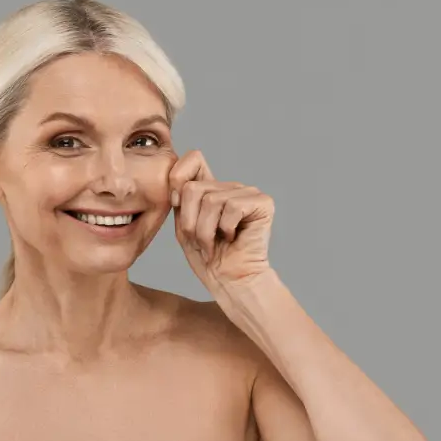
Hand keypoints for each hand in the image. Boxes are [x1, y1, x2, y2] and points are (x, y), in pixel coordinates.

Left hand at [168, 150, 275, 292]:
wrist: (230, 282)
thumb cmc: (208, 258)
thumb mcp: (185, 224)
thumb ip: (180, 198)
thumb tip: (179, 181)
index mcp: (211, 189)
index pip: (193, 159)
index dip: (177, 178)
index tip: (177, 206)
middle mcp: (230, 187)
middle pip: (193, 187)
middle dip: (190, 221)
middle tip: (201, 240)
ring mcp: (248, 193)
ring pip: (210, 200)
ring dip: (205, 231)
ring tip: (214, 244)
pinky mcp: (263, 203)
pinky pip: (231, 208)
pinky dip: (226, 230)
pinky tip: (233, 239)